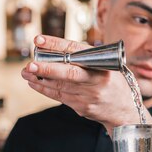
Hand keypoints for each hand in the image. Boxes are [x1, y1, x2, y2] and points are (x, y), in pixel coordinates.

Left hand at [21, 35, 146, 131]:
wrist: (125, 112)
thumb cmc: (114, 83)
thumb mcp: (109, 66)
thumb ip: (87, 58)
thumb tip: (55, 50)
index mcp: (104, 65)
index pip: (77, 51)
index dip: (57, 44)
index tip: (39, 40)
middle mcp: (97, 81)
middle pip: (69, 73)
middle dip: (47, 69)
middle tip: (30, 64)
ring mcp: (90, 96)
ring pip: (60, 86)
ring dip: (40, 79)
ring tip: (26, 72)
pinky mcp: (82, 107)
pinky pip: (60, 97)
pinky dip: (45, 89)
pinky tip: (34, 82)